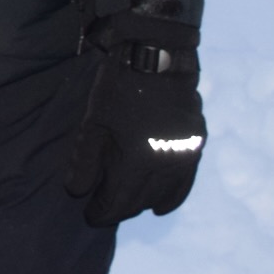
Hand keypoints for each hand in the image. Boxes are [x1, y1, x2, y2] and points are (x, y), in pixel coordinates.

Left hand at [63, 21, 205, 227]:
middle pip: (139, 201)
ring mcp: (184, 157)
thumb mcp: (93, 123)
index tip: (90, 215)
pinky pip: (185, 183)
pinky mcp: (196, 146)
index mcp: (137, 162)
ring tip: (127, 205)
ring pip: (162, 195)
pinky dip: (171, 197)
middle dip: (119, 209)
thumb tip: (78, 192)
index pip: (117, 202)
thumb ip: (85, 161)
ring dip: (143, 204)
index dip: (102, 212)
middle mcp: (164, 166)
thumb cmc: (119, 89)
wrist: (158, 58)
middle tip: (103, 209)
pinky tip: (160, 206)